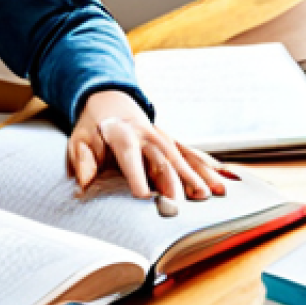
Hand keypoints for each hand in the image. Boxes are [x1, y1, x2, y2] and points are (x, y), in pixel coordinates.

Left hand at [68, 90, 235, 215]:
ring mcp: (163, 137)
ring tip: (215, 193)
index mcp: (122, 134)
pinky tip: (226, 178)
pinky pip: (193, 154)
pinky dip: (209, 166)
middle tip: (187, 204)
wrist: (109, 100)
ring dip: (200, 174)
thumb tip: (84, 183)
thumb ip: (83, 161)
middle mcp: (147, 134)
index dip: (137, 176)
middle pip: (163, 160)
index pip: (131, 156)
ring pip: (184, 157)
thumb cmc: (93, 127)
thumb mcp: (79, 140)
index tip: (144, 197)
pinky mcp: (172, 142)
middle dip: (176, 181)